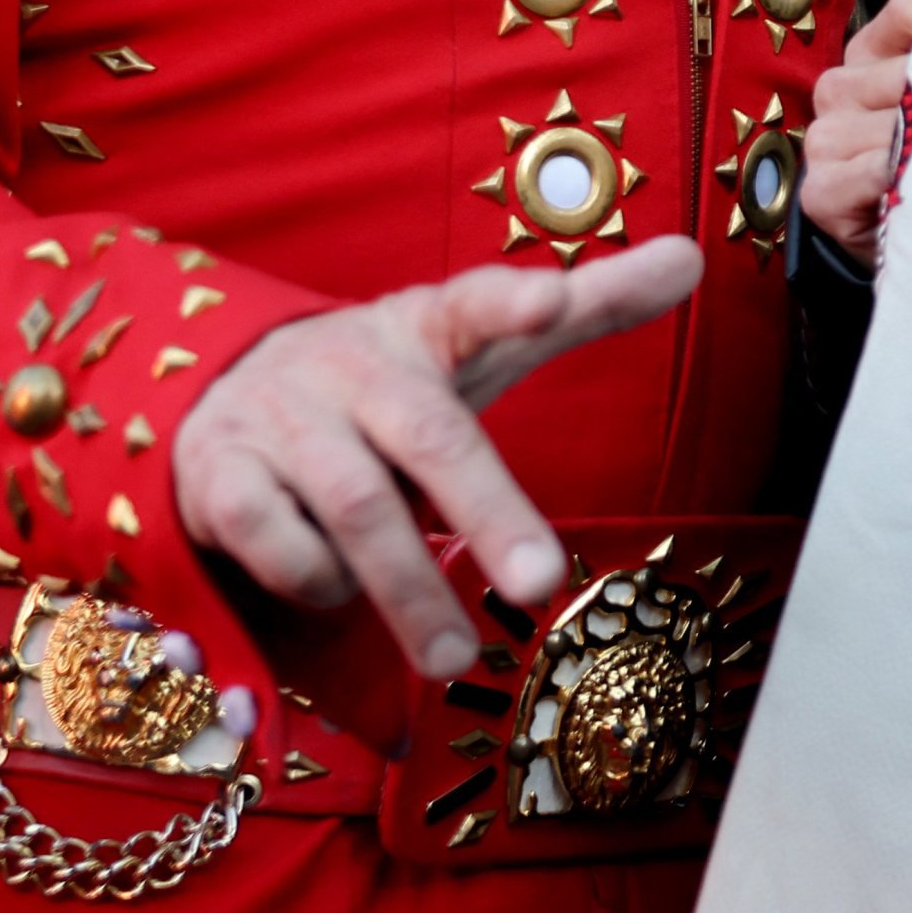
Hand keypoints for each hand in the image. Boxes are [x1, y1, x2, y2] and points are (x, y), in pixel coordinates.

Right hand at [172, 237, 700, 676]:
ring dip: (407, 587)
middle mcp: (354, 363)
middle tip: (543, 585)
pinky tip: (340, 594)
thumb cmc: (389, 381)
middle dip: (490, 513)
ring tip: (452, 655)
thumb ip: (588, 307)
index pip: (474, 303)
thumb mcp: (479, 343)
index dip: (513, 303)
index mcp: (428, 327)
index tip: (554, 301)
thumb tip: (693, 257)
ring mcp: (282, 416)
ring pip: (356, 505)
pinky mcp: (218, 474)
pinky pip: (275, 542)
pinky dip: (316, 581)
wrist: (221, 392)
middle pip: (431, 436)